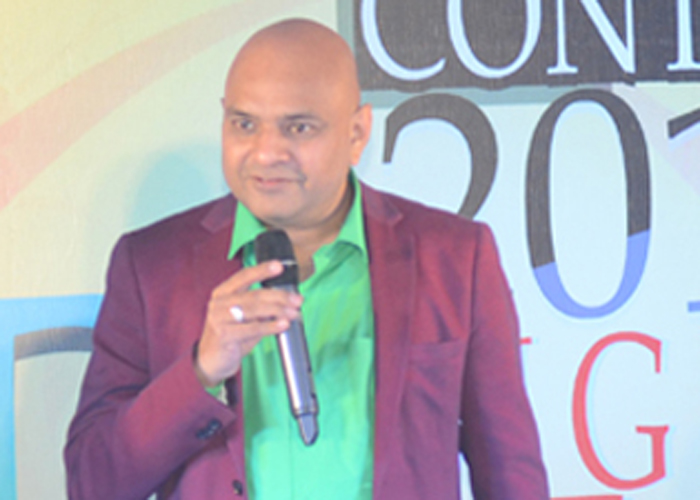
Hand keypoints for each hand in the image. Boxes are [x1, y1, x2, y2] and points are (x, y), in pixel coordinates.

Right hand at [194, 260, 302, 386]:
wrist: (212, 360)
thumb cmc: (231, 335)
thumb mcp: (245, 317)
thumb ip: (262, 307)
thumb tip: (288, 301)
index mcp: (223, 292)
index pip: (244, 276)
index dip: (262, 270)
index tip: (279, 266)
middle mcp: (219, 302)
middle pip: (254, 295)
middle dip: (279, 296)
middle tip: (297, 300)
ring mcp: (219, 318)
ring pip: (254, 310)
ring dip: (278, 310)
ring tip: (294, 313)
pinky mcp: (224, 335)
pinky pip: (252, 328)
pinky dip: (271, 326)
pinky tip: (283, 325)